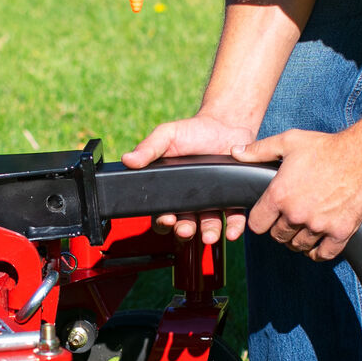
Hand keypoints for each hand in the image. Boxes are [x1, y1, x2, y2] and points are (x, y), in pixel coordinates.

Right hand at [122, 114, 255, 242]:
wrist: (225, 124)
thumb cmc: (192, 131)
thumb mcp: (167, 136)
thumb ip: (148, 148)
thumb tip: (127, 160)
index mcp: (170, 190)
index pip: (161, 213)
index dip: (162, 221)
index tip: (166, 219)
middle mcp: (190, 201)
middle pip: (184, 225)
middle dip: (184, 230)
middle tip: (185, 229)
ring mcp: (212, 202)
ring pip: (208, 225)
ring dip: (208, 233)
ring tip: (209, 235)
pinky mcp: (233, 199)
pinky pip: (234, 218)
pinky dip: (233, 228)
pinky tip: (232, 232)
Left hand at [231, 128, 361, 260]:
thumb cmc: (325, 147)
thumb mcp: (288, 142)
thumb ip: (258, 150)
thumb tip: (234, 152)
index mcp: (279, 195)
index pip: (256, 225)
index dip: (260, 220)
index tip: (267, 216)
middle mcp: (296, 214)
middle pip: (277, 236)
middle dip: (280, 228)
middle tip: (288, 218)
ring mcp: (318, 225)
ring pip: (298, 245)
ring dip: (298, 239)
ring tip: (303, 227)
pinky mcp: (340, 232)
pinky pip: (323, 254)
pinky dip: (318, 252)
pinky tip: (317, 244)